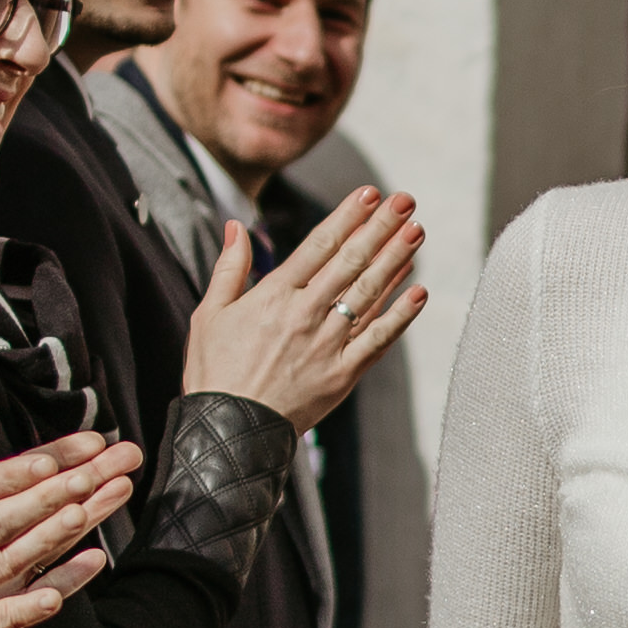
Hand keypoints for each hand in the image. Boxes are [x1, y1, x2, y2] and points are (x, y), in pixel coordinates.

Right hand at [0, 407, 142, 627]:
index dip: (29, 468)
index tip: (72, 449)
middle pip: (14, 516)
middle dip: (71, 485)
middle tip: (118, 459)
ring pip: (21, 558)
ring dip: (69, 530)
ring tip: (107, 499)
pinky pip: (11, 615)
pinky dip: (48, 595)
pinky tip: (86, 571)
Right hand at [182, 182, 427, 429]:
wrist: (228, 432)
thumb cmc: (214, 373)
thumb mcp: (208, 314)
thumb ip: (229, 267)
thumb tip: (236, 225)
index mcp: (273, 296)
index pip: (319, 245)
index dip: (348, 216)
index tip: (370, 194)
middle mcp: (304, 314)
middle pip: (351, 262)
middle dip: (380, 227)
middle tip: (405, 201)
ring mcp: (326, 344)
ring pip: (368, 294)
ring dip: (396, 260)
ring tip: (417, 232)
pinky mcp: (342, 374)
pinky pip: (378, 340)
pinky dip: (400, 316)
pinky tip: (419, 292)